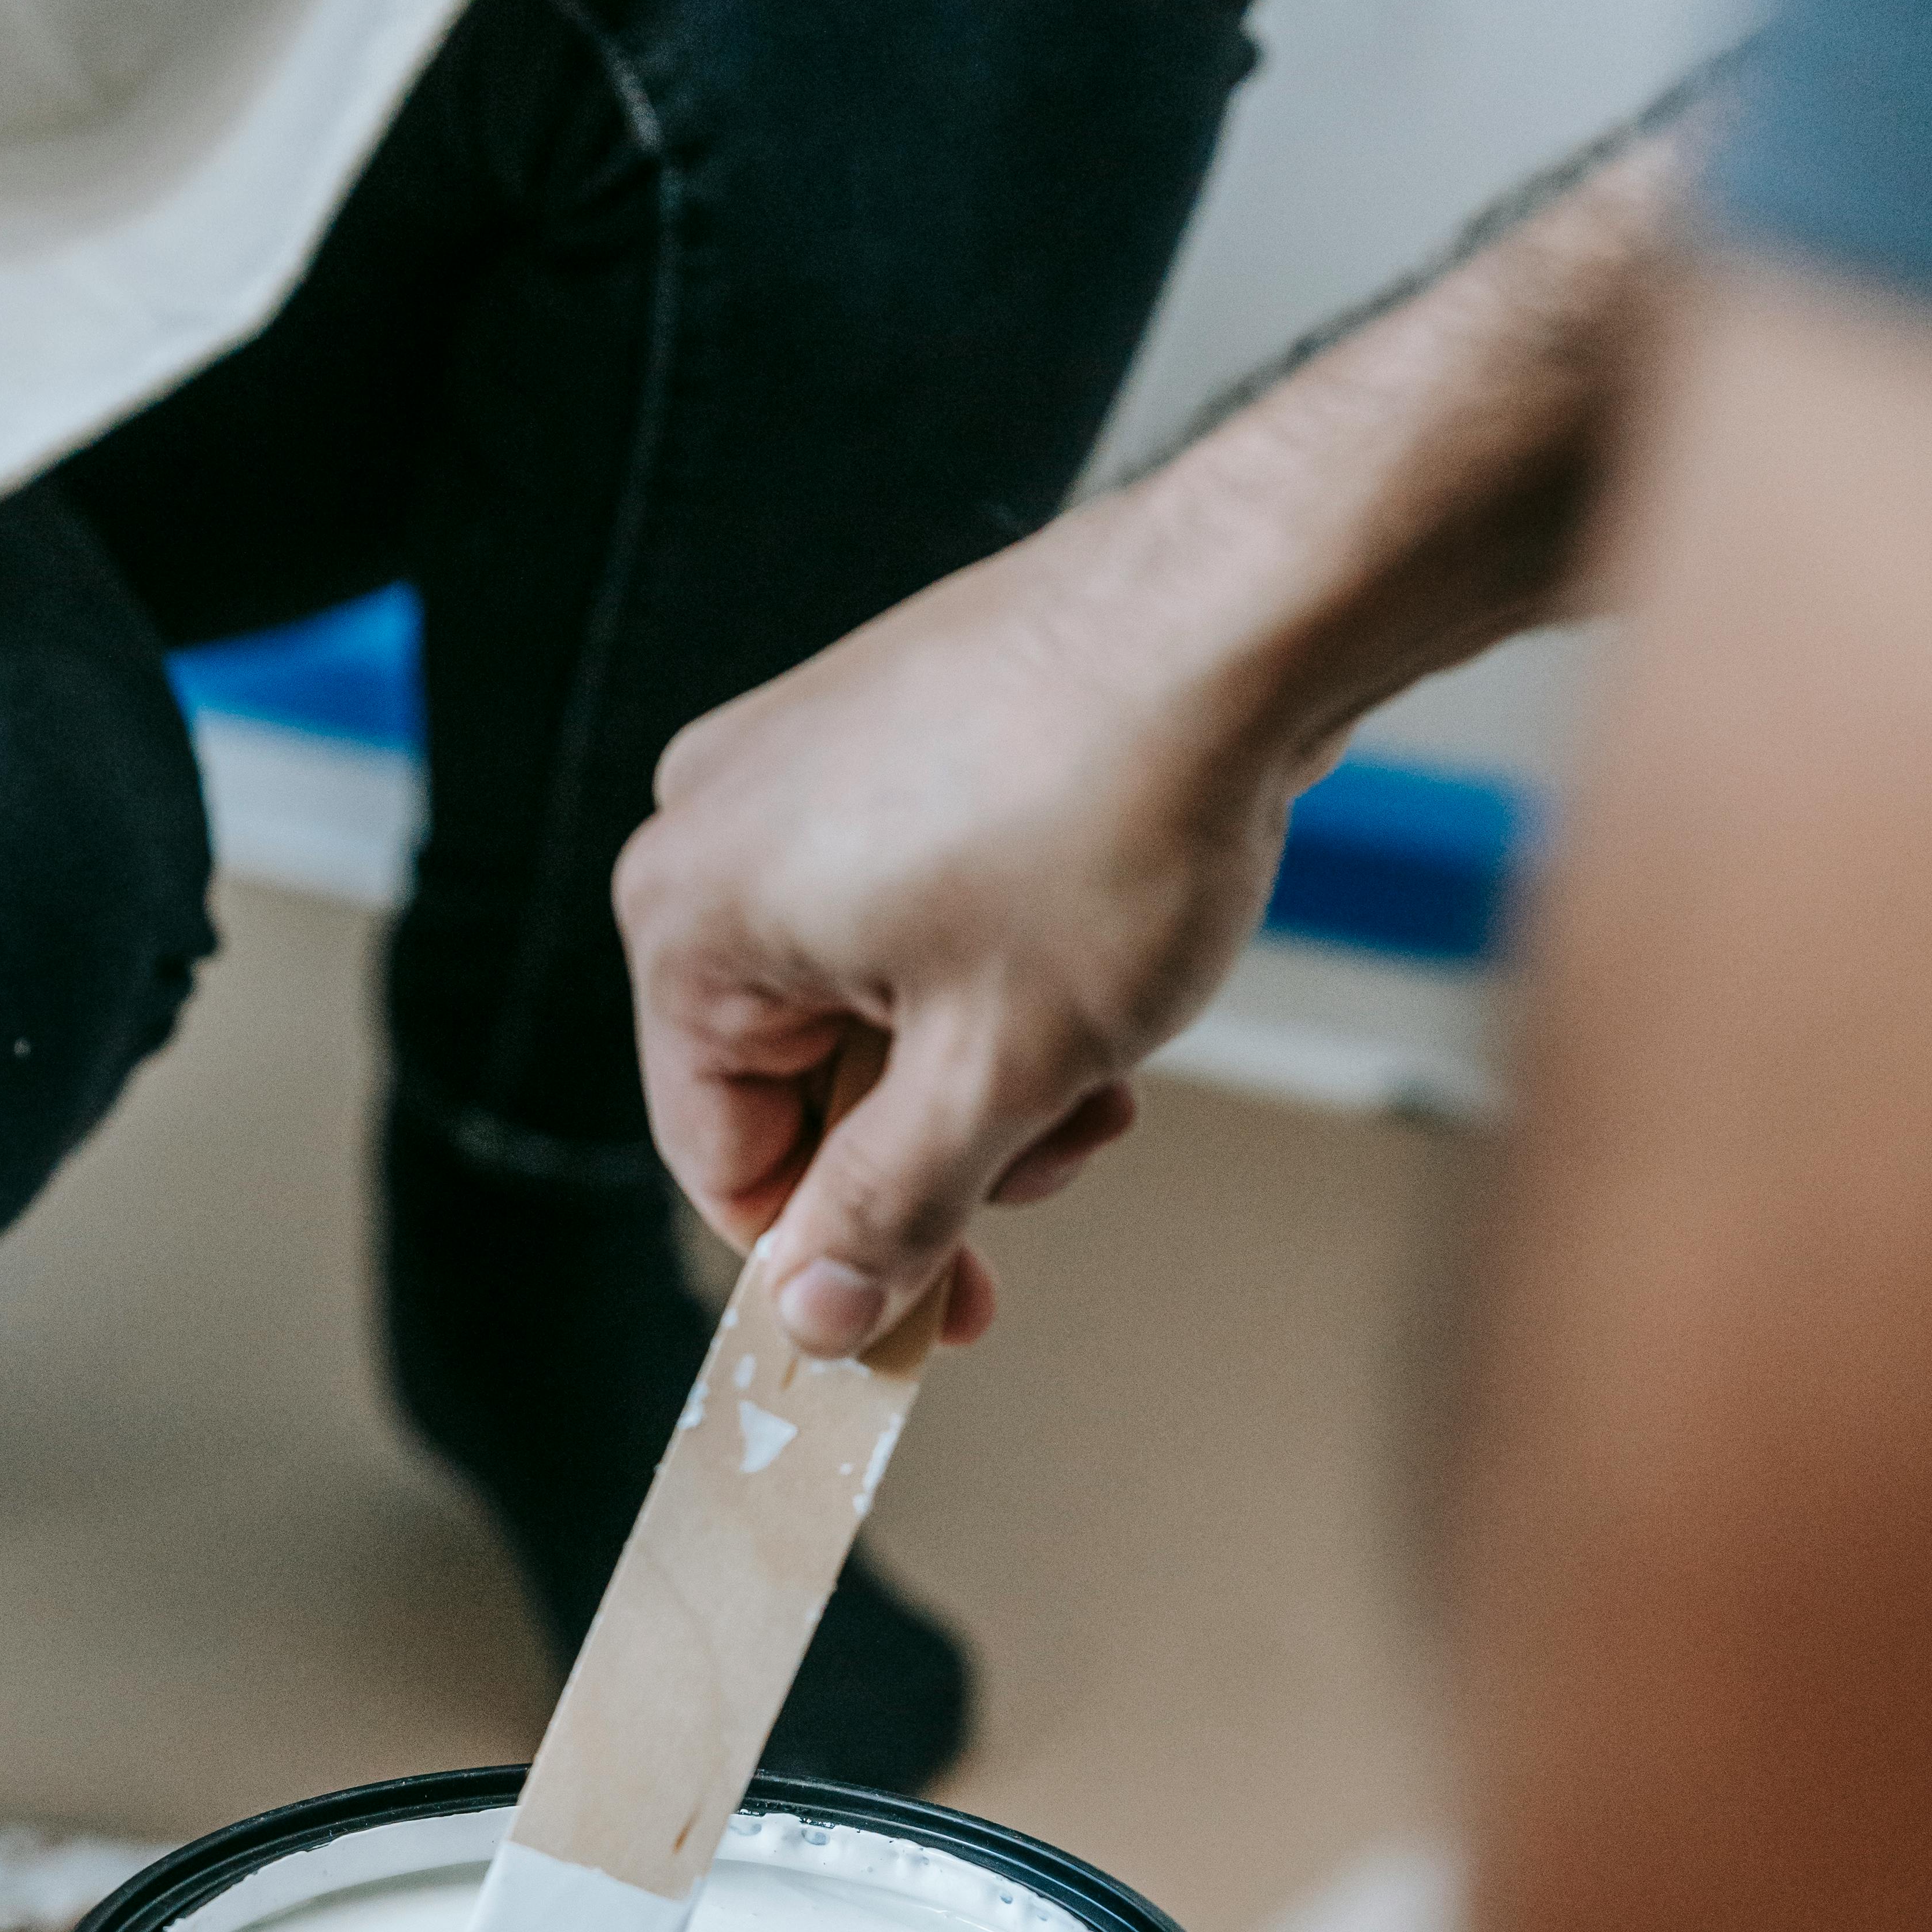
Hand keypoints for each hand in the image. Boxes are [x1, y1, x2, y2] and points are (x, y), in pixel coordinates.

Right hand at [614, 459, 1310, 1354]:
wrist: (1240, 612)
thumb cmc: (1111, 821)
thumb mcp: (993, 1076)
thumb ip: (888, 1213)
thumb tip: (813, 1318)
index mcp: (691, 917)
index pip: (722, 1158)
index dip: (836, 1261)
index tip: (939, 1318)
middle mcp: (713, 828)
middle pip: (799, 1086)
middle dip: (938, 1148)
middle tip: (1062, 1151)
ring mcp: (798, 766)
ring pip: (871, 1012)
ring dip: (985, 1074)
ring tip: (1102, 1055)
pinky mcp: (888, 732)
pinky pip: (910, 920)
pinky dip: (998, 982)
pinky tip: (1099, 973)